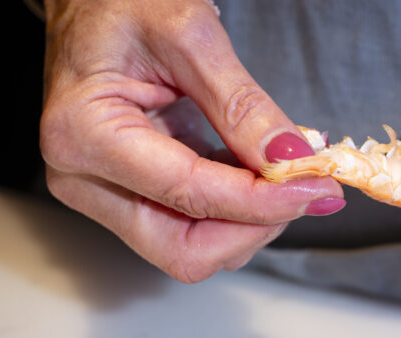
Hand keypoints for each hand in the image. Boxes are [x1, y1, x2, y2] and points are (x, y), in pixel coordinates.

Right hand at [40, 0, 343, 282]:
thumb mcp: (189, 34)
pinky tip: (256, 171)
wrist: (91, 4)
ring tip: (279, 169)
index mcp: (85, 134)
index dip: (263, 200)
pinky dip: (238, 210)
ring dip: (250, 220)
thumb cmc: (122, 3)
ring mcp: (105, 194)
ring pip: (193, 249)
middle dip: (254, 226)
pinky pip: (193, 227)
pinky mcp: (131, 196)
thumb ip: (242, 104)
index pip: (189, 194)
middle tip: (302, 187)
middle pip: (185, 250)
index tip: (315, 186)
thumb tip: (291, 160)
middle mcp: (85, 179)